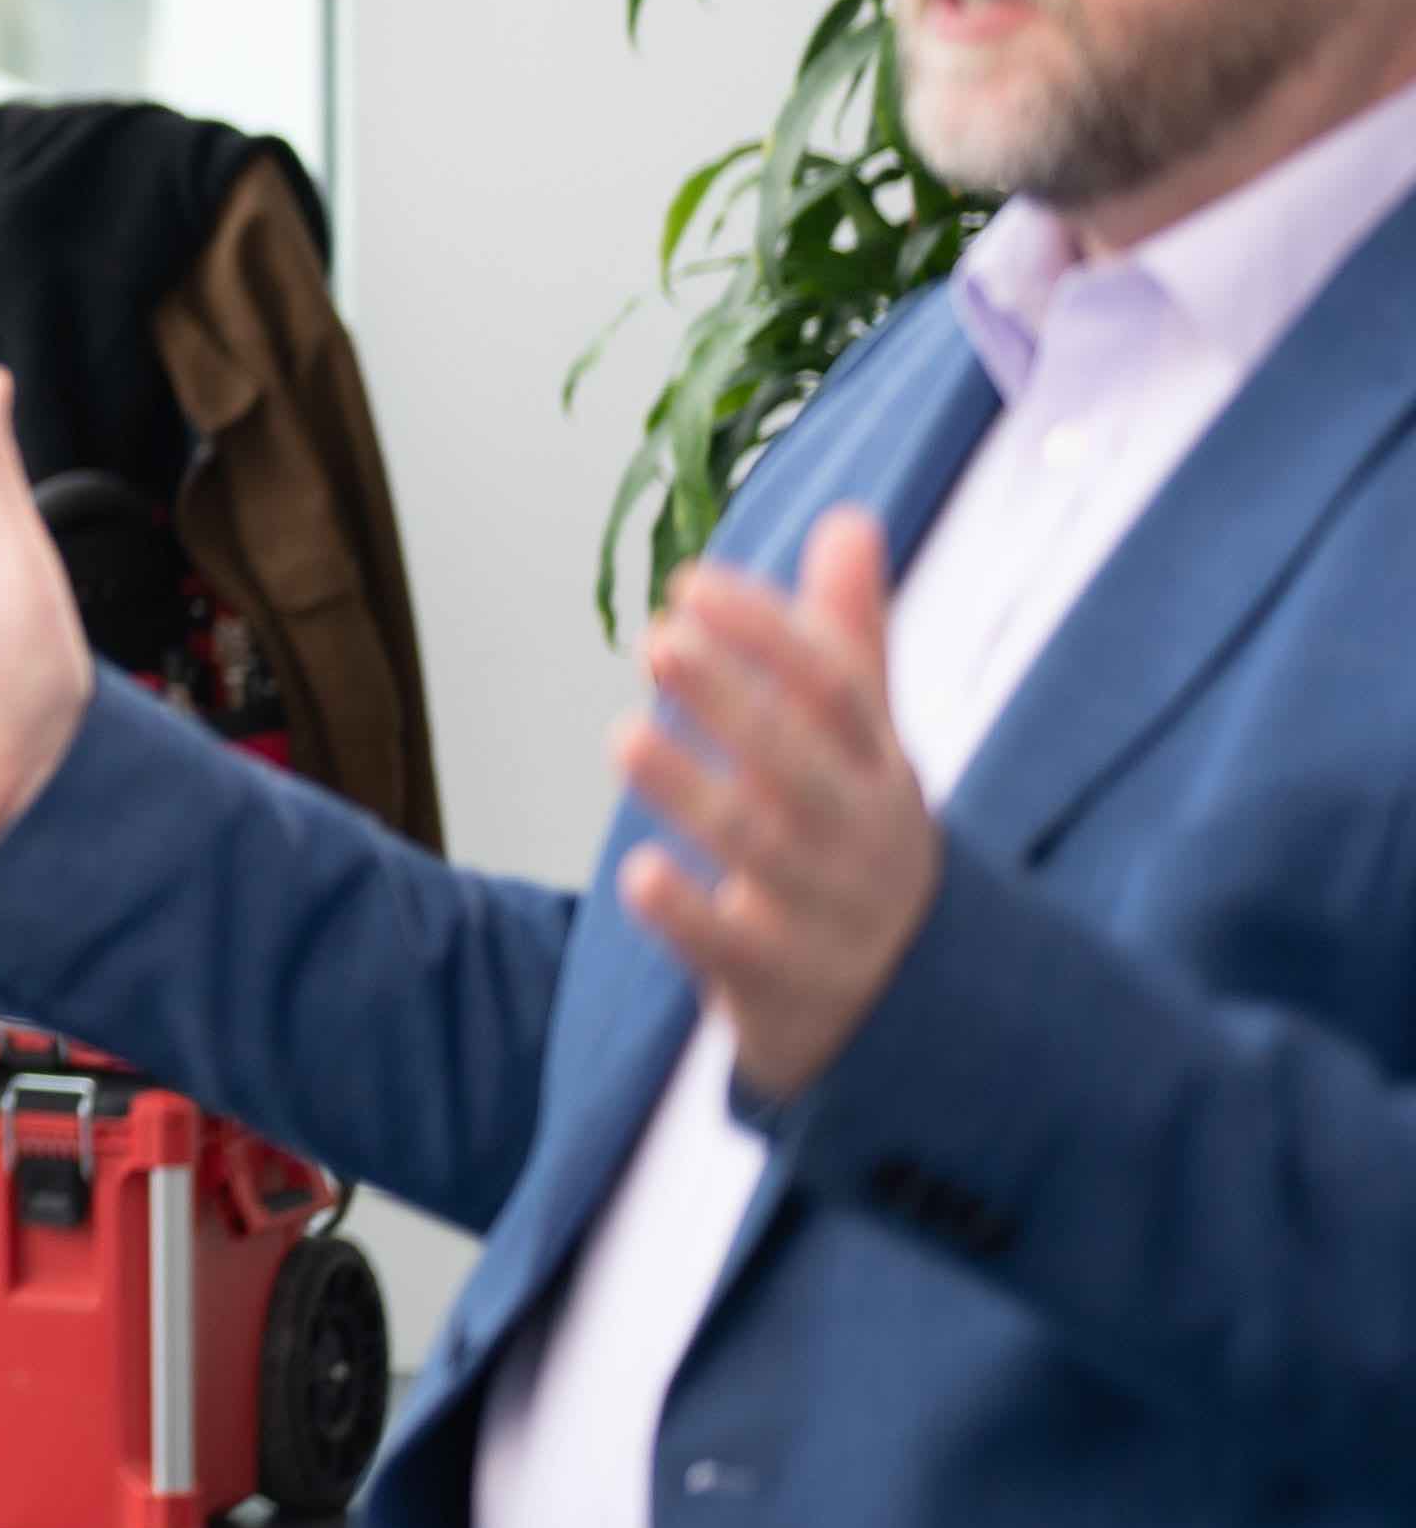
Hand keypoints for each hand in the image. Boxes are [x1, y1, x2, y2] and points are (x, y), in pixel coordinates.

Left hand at [613, 507, 941, 1097]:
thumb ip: (846, 640)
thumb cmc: (855, 840)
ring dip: (692, 793)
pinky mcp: (778, 983)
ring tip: (624, 736)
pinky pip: (732, 949)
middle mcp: (860, 835)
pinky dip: (688, 915)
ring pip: (761, 850)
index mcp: (879, 768)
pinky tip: (638, 875)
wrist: (904, 1007)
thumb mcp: (864, 746)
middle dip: (737, 703)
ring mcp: (826, 913)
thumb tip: (850, 520)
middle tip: (659, 641)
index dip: (770, 632)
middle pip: (802, 763)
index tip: (691, 582)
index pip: (837, 688)